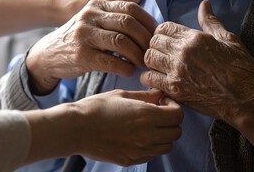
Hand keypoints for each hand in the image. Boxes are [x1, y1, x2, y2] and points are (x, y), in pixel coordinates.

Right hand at [24, 89, 183, 166]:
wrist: (75, 129)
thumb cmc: (96, 108)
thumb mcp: (122, 94)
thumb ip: (146, 96)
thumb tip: (160, 94)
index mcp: (146, 116)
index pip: (178, 115)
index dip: (175, 107)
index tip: (165, 102)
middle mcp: (147, 135)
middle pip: (176, 132)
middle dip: (172, 121)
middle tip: (159, 113)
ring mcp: (139, 150)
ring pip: (167, 146)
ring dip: (164, 135)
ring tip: (151, 126)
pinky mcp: (130, 160)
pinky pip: (152, 155)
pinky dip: (153, 146)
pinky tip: (140, 135)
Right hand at [26, 0, 156, 94]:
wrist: (48, 55)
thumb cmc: (80, 39)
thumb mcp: (94, 21)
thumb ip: (116, 19)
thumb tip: (151, 28)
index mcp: (97, 5)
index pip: (131, 8)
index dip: (148, 23)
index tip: (157, 36)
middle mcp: (90, 16)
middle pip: (128, 23)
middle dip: (146, 39)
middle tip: (153, 52)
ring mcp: (84, 35)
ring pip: (121, 41)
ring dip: (138, 55)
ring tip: (143, 63)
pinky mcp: (81, 56)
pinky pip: (111, 61)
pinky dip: (126, 68)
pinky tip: (130, 71)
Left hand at [140, 0, 253, 121]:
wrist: (245, 97)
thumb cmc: (240, 68)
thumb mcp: (229, 39)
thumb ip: (211, 22)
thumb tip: (204, 4)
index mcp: (195, 38)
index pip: (164, 27)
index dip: (163, 32)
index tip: (168, 40)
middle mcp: (183, 53)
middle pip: (153, 41)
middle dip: (156, 45)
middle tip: (163, 53)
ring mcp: (177, 72)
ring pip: (148, 58)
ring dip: (151, 61)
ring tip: (160, 66)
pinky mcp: (175, 90)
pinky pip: (149, 79)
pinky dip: (150, 79)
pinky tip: (159, 80)